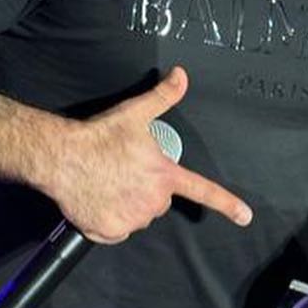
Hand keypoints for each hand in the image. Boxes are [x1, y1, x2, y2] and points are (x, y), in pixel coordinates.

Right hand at [46, 67, 251, 242]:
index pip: (203, 191)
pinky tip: (98, 199)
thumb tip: (181, 76)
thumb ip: (163, 97)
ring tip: (108, 183)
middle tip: (124, 172)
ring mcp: (133, 219)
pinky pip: (117, 230)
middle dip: (147, 189)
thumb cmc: (99, 137)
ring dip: (128, 203)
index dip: (227, 204)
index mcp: (165, 176)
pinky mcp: (111, 232)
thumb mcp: (135, 114)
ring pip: (138, 215)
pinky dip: (109, 219)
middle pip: (159, 200)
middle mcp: (154, 202)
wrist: (62, 158)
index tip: (245, 216)